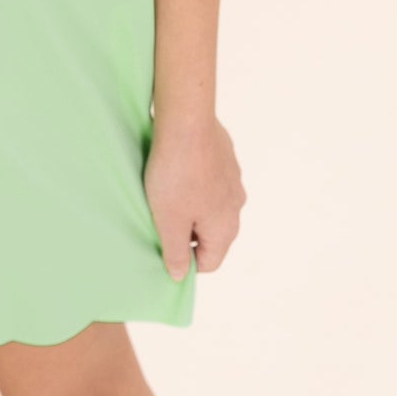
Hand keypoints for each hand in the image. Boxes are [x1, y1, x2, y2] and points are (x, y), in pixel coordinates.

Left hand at [143, 112, 246, 282]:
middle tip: (160, 215)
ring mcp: (233, 179)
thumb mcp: (168, 221)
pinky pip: (210, 179)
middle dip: (186, 229)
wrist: (186, 121)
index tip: (162, 243)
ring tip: (166, 189)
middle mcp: (236, 206)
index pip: (209, 262)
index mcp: (225, 228)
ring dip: (190, 203)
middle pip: (211, 233)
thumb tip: (180, 275)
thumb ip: (175, 253)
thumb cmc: (176, 174)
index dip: (184, 260)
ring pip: (211, 204)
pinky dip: (195, 180)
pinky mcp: (226, 157)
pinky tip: (177, 167)